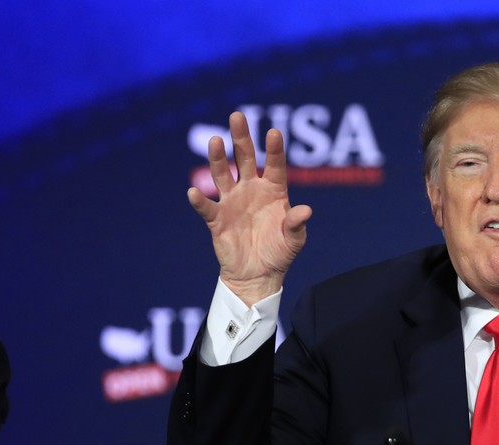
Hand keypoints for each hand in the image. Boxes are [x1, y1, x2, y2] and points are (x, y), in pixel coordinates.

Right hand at [188, 112, 311, 305]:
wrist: (258, 275)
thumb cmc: (279, 253)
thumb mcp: (294, 240)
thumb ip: (297, 224)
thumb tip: (305, 210)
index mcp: (273, 191)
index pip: (274, 165)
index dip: (274, 149)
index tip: (274, 132)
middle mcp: (251, 190)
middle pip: (244, 158)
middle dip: (241, 138)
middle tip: (237, 116)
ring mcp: (232, 202)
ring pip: (222, 174)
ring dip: (218, 158)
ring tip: (216, 140)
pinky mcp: (217, 219)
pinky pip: (207, 207)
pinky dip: (200, 201)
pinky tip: (194, 192)